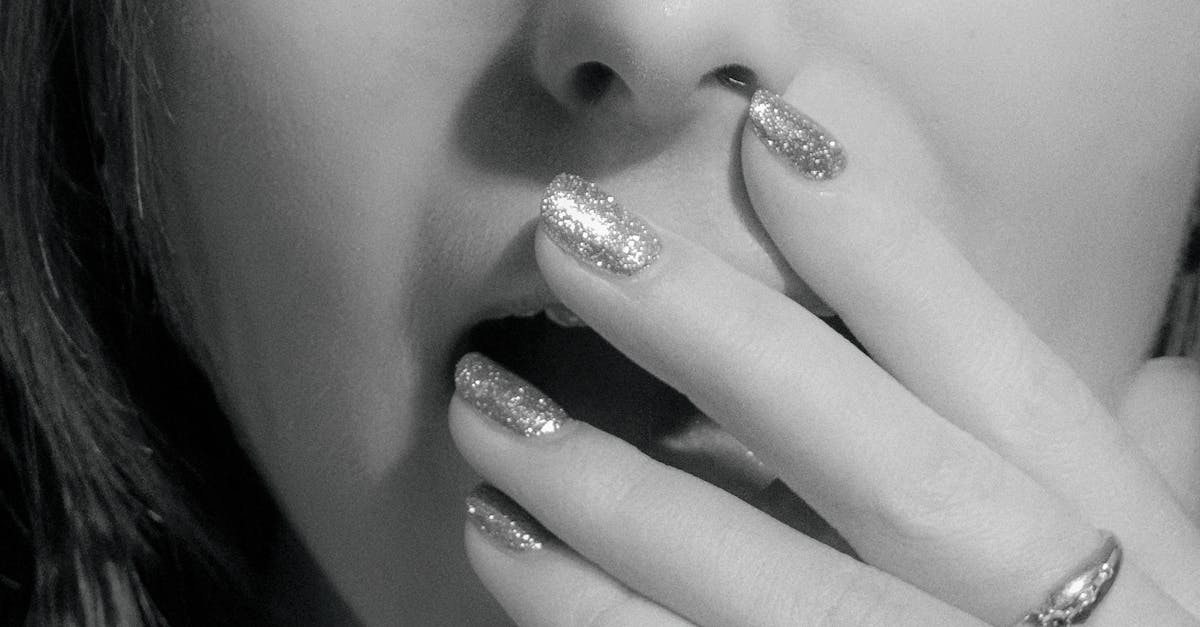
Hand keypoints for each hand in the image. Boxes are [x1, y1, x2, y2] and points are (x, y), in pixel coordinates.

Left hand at [449, 86, 1199, 624]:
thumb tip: (1131, 362)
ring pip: (760, 602)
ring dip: (606, 505)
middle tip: (573, 243)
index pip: (998, 371)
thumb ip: (1110, 478)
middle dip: (713, 340)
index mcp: (1125, 555)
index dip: (885, 250)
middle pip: (871, 461)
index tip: (767, 144)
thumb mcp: (1152, 578)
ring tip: (488, 418)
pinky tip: (508, 560)